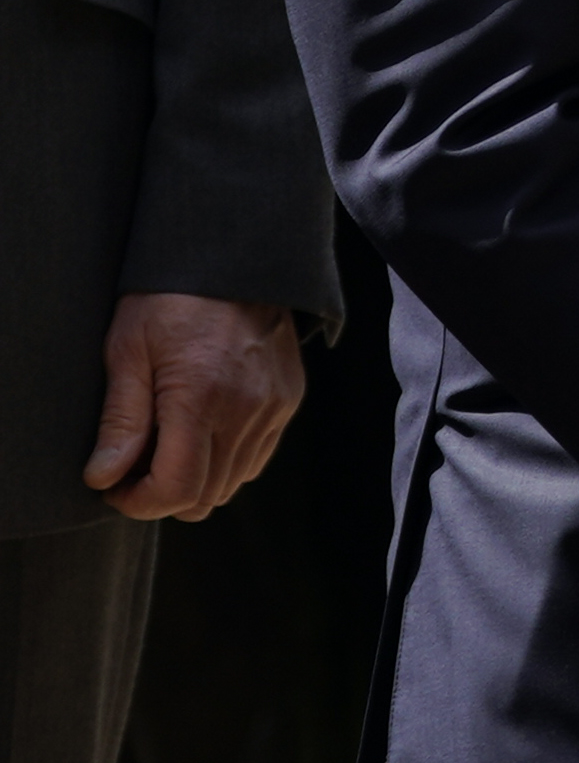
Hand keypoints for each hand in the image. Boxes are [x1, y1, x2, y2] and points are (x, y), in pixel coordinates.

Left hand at [85, 295, 301, 519]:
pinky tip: (200, 433)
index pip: (178, 489)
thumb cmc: (171, 299)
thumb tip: (105, 477)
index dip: (139, 504)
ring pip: (233, 483)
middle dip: (163, 495)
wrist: (236, 258)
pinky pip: (255, 458)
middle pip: (206, 496)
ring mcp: (274, 407)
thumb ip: (120, 420)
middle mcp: (247, 409)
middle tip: (133, 468)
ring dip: (195, 480)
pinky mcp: (288, 401)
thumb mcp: (128, 350)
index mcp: (201, 397)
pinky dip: (224, 462)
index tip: (115, 489)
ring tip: (166, 447)